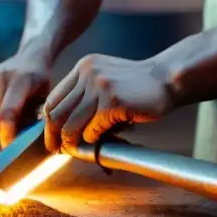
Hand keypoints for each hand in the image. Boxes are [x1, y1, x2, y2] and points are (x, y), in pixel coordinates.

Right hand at [0, 51, 52, 147]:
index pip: (8, 112)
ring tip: (4, 127)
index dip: (7, 133)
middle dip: (0, 131)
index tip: (10, 146)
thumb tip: (24, 143)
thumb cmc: (41, 82)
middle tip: (11, 136)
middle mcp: (3, 75)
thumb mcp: (46, 98)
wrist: (32, 56)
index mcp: (23, 79)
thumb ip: (35, 118)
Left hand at [42, 54, 174, 153]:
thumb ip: (86, 96)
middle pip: (57, 111)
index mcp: (84, 67)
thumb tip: (65, 128)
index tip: (52, 136)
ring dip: (71, 141)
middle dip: (53, 135)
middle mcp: (88, 73)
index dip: (49, 121)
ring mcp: (100, 86)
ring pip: (72, 123)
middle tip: (56, 149)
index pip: (54, 97)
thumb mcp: (107, 80)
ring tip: (74, 150)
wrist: (168, 78)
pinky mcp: (113, 101)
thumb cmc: (139, 86)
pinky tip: (101, 139)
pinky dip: (93, 139)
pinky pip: (93, 129)